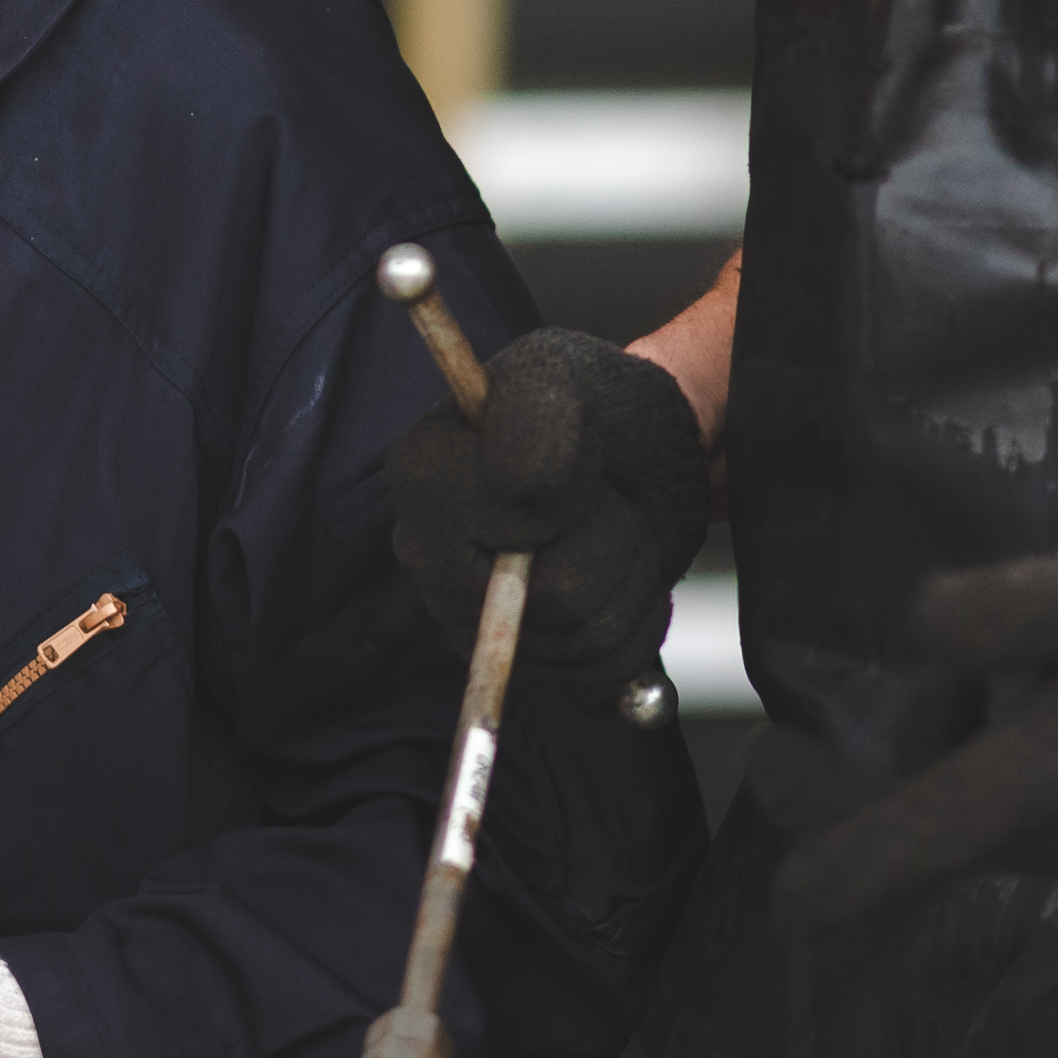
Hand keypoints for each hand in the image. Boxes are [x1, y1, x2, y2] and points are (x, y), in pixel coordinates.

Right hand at [380, 326, 713, 692]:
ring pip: (588, 639)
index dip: (577, 504)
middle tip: (609, 498)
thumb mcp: (570, 381)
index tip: (583, 463)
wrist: (627, 447)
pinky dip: (635, 626)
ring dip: (631, 579)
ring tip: (617, 531)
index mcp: (422, 475)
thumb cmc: (590, 407)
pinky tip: (621, 579)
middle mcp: (429, 554)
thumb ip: (539, 421)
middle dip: (618, 543)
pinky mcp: (514, 661)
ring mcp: (467, 616)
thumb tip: (517, 487)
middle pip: (562, 598)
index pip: (523, 533)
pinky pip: (597, 676)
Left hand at [770, 521, 1057, 923]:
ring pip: (982, 828)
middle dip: (853, 796)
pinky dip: (992, 778)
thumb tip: (910, 646)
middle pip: (927, 840)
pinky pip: (1036, 820)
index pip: (896, 850)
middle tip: (796, 743)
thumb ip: (973, 618)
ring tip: (935, 695)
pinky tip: (1010, 708)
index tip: (769, 824)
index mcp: (1038, 786)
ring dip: (931, 778)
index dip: (816, 848)